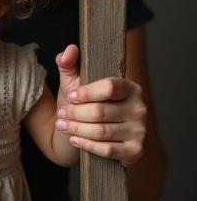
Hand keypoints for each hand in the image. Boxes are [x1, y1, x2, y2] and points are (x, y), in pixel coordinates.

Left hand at [55, 44, 145, 166]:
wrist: (89, 132)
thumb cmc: (83, 103)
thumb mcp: (74, 81)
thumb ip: (68, 63)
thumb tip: (69, 49)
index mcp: (129, 87)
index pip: (110, 87)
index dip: (87, 93)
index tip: (71, 96)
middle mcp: (139, 108)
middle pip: (100, 112)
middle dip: (75, 114)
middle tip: (61, 114)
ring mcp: (139, 130)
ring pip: (101, 131)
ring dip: (76, 129)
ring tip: (62, 125)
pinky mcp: (135, 151)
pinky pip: (108, 150)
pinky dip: (87, 145)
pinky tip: (74, 139)